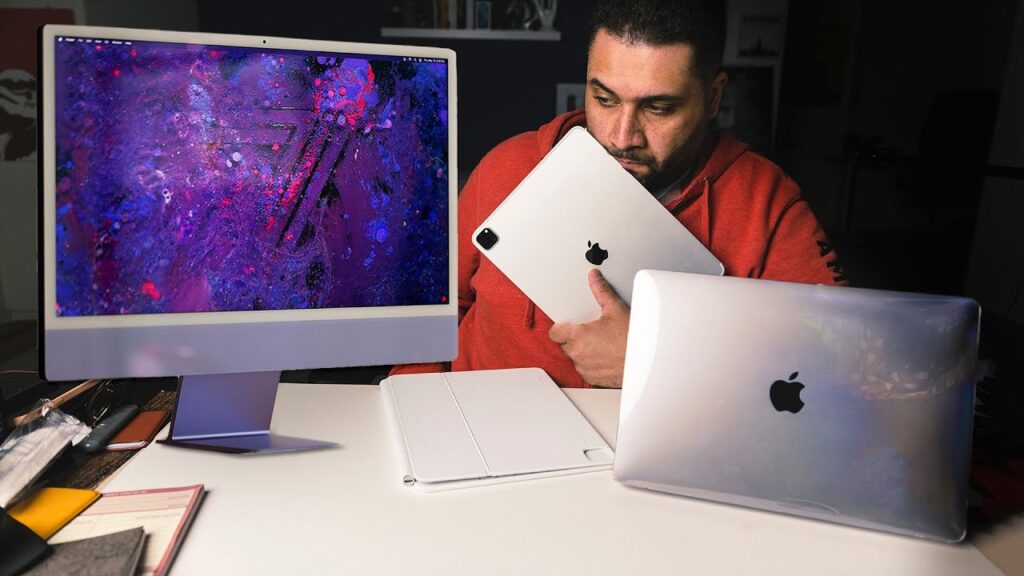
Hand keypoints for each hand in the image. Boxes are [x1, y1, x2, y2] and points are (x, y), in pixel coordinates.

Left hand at [548, 269, 629, 387]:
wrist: (645, 361)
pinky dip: (591, 364)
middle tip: (591, 332)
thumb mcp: (616, 309)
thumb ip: (601, 291)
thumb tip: (594, 278)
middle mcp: (578, 353)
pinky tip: (604, 356)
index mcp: (578, 335)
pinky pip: (585, 370)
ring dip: (582, 351)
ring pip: (575, 358)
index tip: (569, 325)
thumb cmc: (632, 339)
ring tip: (600, 344)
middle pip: (564, 344)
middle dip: (574, 338)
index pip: (554, 332)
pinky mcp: (592, 379)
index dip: (561, 327)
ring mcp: (584, 368)